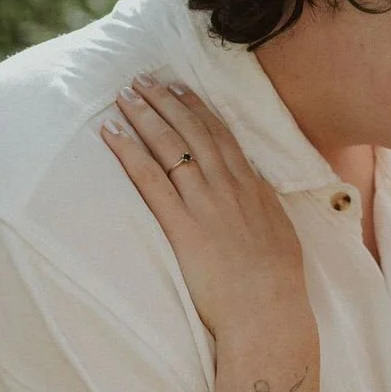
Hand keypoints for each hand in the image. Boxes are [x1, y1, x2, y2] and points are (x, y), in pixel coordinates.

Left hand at [102, 76, 308, 337]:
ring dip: (145, 116)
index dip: (198, 109)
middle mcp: (228, 187)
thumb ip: (264, 211)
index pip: (222, 136)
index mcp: (253, 189)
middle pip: (193, 132)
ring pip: (170, 146)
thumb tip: (257, 197)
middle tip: (143, 79)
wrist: (269, 312)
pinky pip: (150, 179)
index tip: (180, 88)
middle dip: (166, 101)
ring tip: (124, 94)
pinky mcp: (182, 225)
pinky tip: (110, 134)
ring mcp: (205, 204)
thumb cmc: (277, 286)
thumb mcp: (280, 237)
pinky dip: (128, 153)